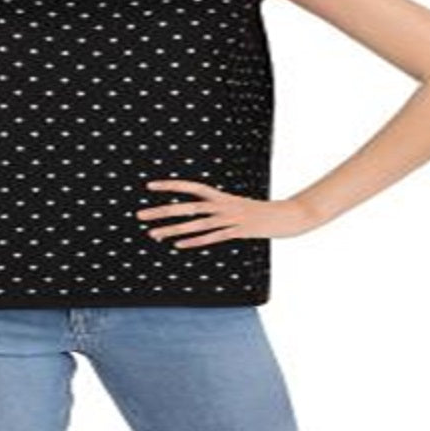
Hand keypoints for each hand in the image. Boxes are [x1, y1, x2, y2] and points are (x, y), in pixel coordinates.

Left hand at [136, 179, 321, 248]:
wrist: (290, 215)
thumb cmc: (262, 212)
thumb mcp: (239, 206)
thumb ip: (220, 209)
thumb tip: (202, 214)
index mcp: (223, 196)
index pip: (191, 187)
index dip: (171, 186)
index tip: (149, 186)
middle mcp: (224, 205)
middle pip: (187, 207)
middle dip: (161, 211)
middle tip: (139, 215)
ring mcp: (231, 219)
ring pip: (196, 224)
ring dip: (172, 229)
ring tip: (153, 234)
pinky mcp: (239, 232)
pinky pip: (213, 237)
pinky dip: (195, 241)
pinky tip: (178, 245)